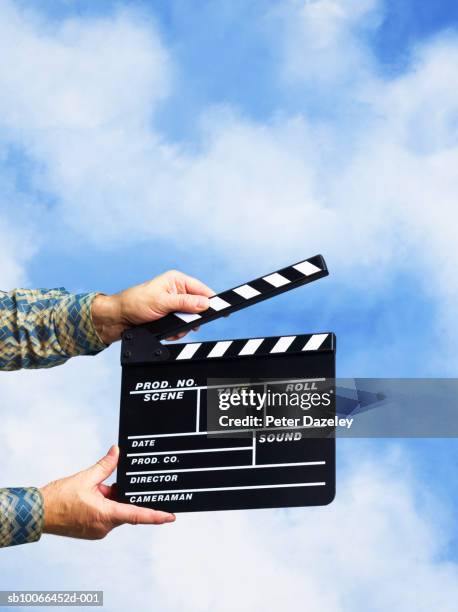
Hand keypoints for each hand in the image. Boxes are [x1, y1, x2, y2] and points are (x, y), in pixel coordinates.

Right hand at [39, 445, 174, 539]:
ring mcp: (97, 530)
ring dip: (110, 498)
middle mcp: (104, 527)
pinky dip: (103, 503)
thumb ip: (105, 465)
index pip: (138, 515)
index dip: (156, 516)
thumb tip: (117, 451)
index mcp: (106, 516)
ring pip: (115, 510)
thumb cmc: (58, 499)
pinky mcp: (91, 530)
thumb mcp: (85, 477)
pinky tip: (91, 494)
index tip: (171, 516)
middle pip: (125, 508)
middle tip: (109, 484)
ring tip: (94, 488)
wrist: (37, 513)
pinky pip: (105, 515)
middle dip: (120, 494)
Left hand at [91, 270, 214, 343]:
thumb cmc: (134, 303)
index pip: (201, 289)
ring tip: (172, 329)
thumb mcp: (162, 302)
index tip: (222, 309)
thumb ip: (185, 303)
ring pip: (190, 319)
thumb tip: (205, 303)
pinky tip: (167, 332)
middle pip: (198, 306)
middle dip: (192, 318)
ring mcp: (173, 304)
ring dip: (183, 327)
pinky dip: (176, 332)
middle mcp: (177, 291)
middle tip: (186, 324)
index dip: (212, 300)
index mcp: (176, 280)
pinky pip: (182, 326)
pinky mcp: (169, 316)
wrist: (117, 319)